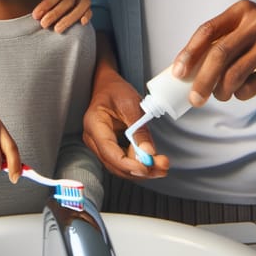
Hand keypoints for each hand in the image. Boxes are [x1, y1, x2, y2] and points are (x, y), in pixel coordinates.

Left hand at [32, 0, 91, 32]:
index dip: (47, 3)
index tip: (36, 15)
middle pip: (69, 0)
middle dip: (55, 13)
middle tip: (44, 24)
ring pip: (83, 5)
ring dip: (70, 18)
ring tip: (57, 29)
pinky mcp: (87, 4)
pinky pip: (90, 10)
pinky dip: (87, 16)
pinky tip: (81, 24)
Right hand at [83, 63, 168, 179]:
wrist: (108, 85)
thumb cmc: (116, 90)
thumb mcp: (131, 104)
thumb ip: (139, 129)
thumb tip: (149, 153)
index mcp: (94, 124)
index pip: (109, 152)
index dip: (128, 164)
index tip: (147, 168)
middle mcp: (93, 138)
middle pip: (115, 163)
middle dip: (139, 169)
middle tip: (162, 167)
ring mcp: (99, 145)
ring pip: (119, 166)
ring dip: (141, 169)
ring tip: (161, 165)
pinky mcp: (108, 147)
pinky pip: (122, 161)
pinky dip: (138, 163)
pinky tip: (152, 162)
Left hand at [172, 0, 255, 105]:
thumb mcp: (248, 29)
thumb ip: (224, 41)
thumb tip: (187, 69)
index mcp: (242, 10)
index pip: (207, 30)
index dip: (189, 53)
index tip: (178, 73)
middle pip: (219, 54)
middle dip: (202, 80)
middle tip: (194, 99)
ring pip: (234, 74)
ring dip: (221, 91)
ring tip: (220, 95)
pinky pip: (252, 86)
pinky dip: (241, 94)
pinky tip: (241, 92)